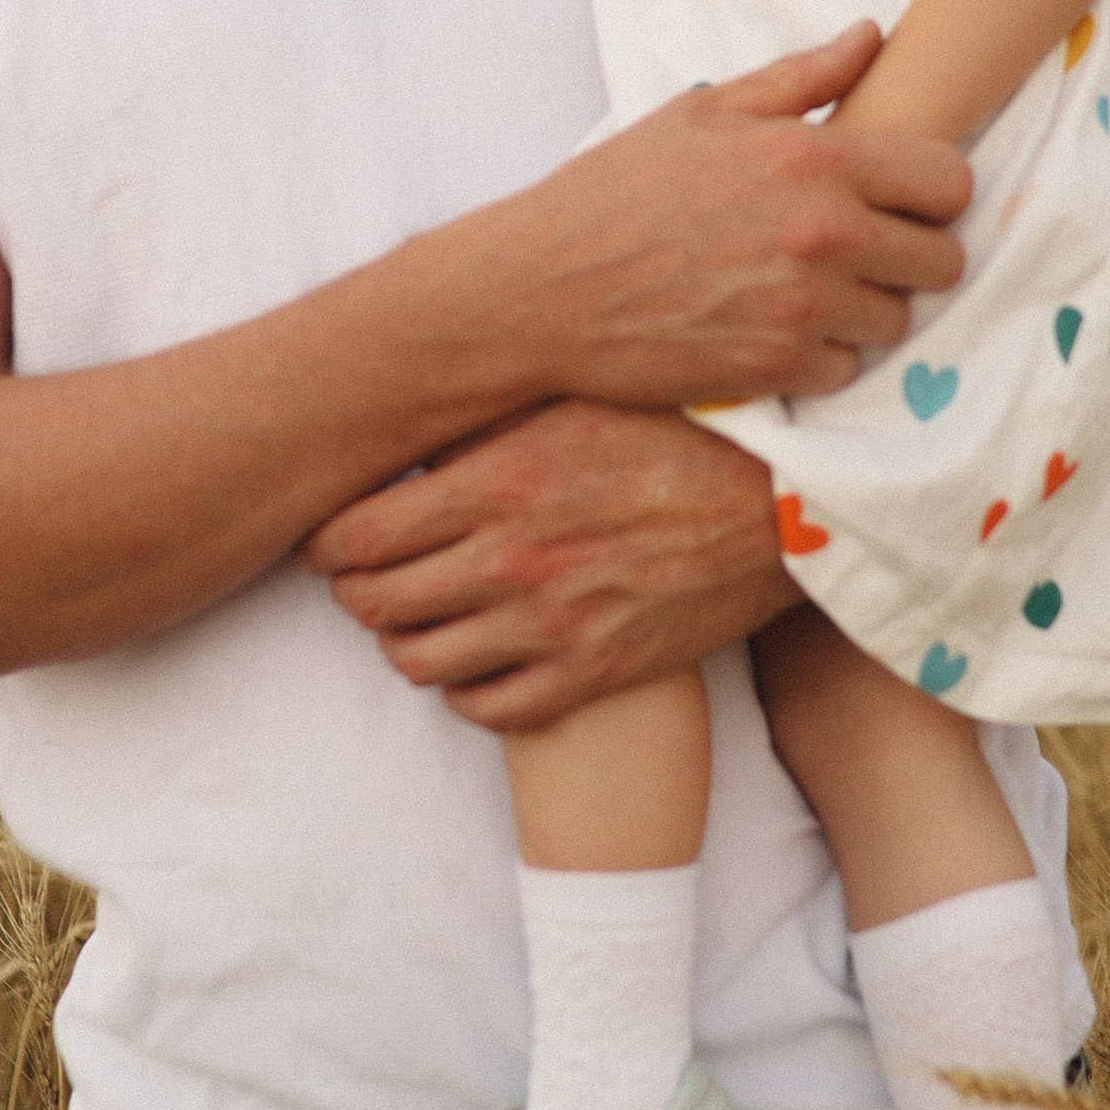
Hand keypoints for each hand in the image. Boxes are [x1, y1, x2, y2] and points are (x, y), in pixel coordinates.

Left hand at [306, 403, 796, 728]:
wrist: (782, 505)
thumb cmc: (677, 434)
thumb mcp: (571, 400)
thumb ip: (484, 425)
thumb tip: (404, 430)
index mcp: (496, 484)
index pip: (351, 536)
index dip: (327, 542)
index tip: (335, 537)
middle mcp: (511, 561)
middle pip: (371, 603)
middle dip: (356, 590)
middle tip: (369, 576)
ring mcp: (549, 626)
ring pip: (417, 662)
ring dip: (406, 640)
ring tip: (423, 615)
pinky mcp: (589, 674)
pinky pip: (486, 709)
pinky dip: (466, 689)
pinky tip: (479, 657)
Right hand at [491, 23, 969, 411]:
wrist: (542, 287)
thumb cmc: (617, 190)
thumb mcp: (704, 111)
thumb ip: (802, 78)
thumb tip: (873, 37)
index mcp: (813, 156)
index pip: (950, 180)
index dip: (932, 192)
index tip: (899, 200)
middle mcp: (822, 232)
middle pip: (942, 259)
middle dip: (908, 255)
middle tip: (857, 251)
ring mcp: (804, 307)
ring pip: (899, 320)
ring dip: (865, 310)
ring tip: (808, 290)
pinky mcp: (779, 368)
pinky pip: (849, 370)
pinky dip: (821, 357)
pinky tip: (775, 329)